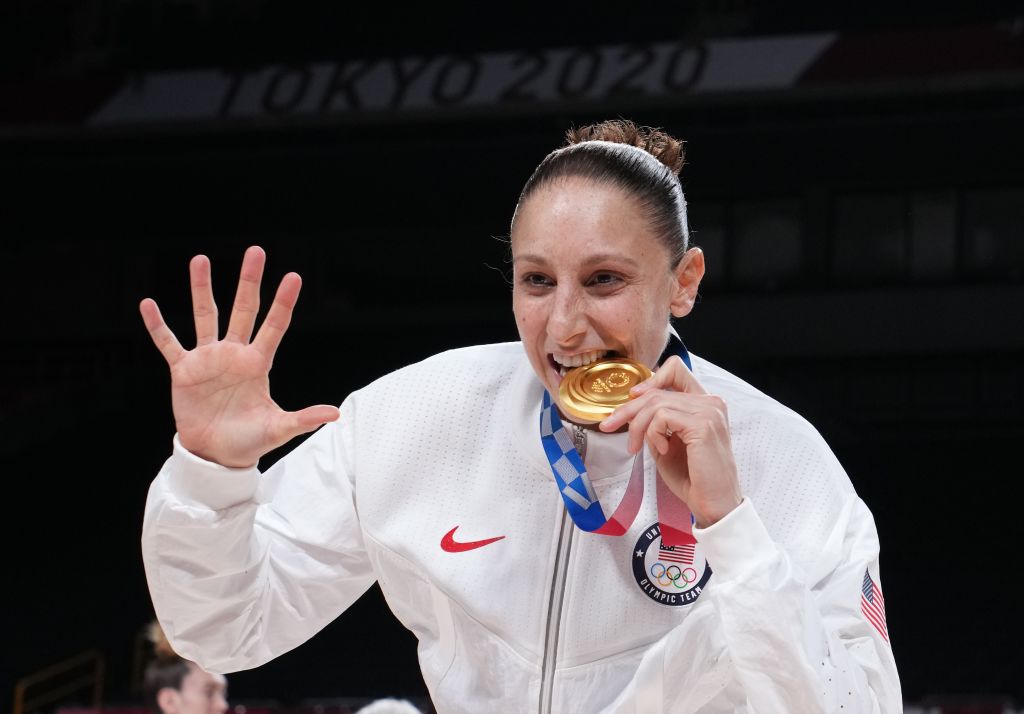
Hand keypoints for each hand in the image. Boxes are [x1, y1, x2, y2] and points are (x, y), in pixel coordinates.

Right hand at [139, 246, 339, 466]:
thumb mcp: (278, 428)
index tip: (293, 277)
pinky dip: (158, 325)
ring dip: (201, 288)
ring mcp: (208, 359)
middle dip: (249, 282)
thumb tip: (335, 413)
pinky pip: (168, 343)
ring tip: (200, 260)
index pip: (274, 326)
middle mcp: (234, 354)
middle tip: (256, 252)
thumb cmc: (250, 440)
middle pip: (243, 310)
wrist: (216, 455)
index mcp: (258, 363)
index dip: (283, 303)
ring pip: (205, 316)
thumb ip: (304, 418)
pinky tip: (148, 304)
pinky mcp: (183, 370)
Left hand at [599, 356, 740, 526]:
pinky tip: (661, 450)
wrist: (714, 504)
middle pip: (657, 390)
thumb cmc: (694, 479)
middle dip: (627, 409)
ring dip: (637, 426)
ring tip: (635, 446)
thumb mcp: (668, 444)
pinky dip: (653, 433)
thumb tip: (634, 411)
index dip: (650, 379)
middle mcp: (711, 402)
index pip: (676, 370)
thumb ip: (657, 424)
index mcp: (705, 404)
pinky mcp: (703, 425)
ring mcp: (709, 412)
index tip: (631, 397)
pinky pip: (662, 417)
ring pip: (655, 403)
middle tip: (609, 425)